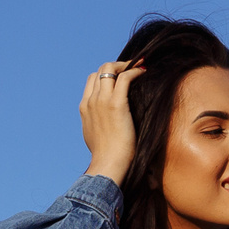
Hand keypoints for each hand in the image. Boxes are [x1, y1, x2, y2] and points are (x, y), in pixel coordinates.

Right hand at [80, 59, 143, 183]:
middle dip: (117, 65)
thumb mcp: (94, 135)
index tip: (121, 76)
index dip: (107, 74)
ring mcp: (101, 101)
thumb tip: (104, 122)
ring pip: (109, 69)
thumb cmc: (106, 155)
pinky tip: (144, 72)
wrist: (108, 163)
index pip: (93, 79)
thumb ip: (96, 123)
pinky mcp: (116, 104)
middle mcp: (91, 100)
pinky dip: (134, 71)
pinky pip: (124, 78)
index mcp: (84, 107)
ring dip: (125, 65)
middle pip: (100, 70)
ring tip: (139, 67)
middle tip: (132, 68)